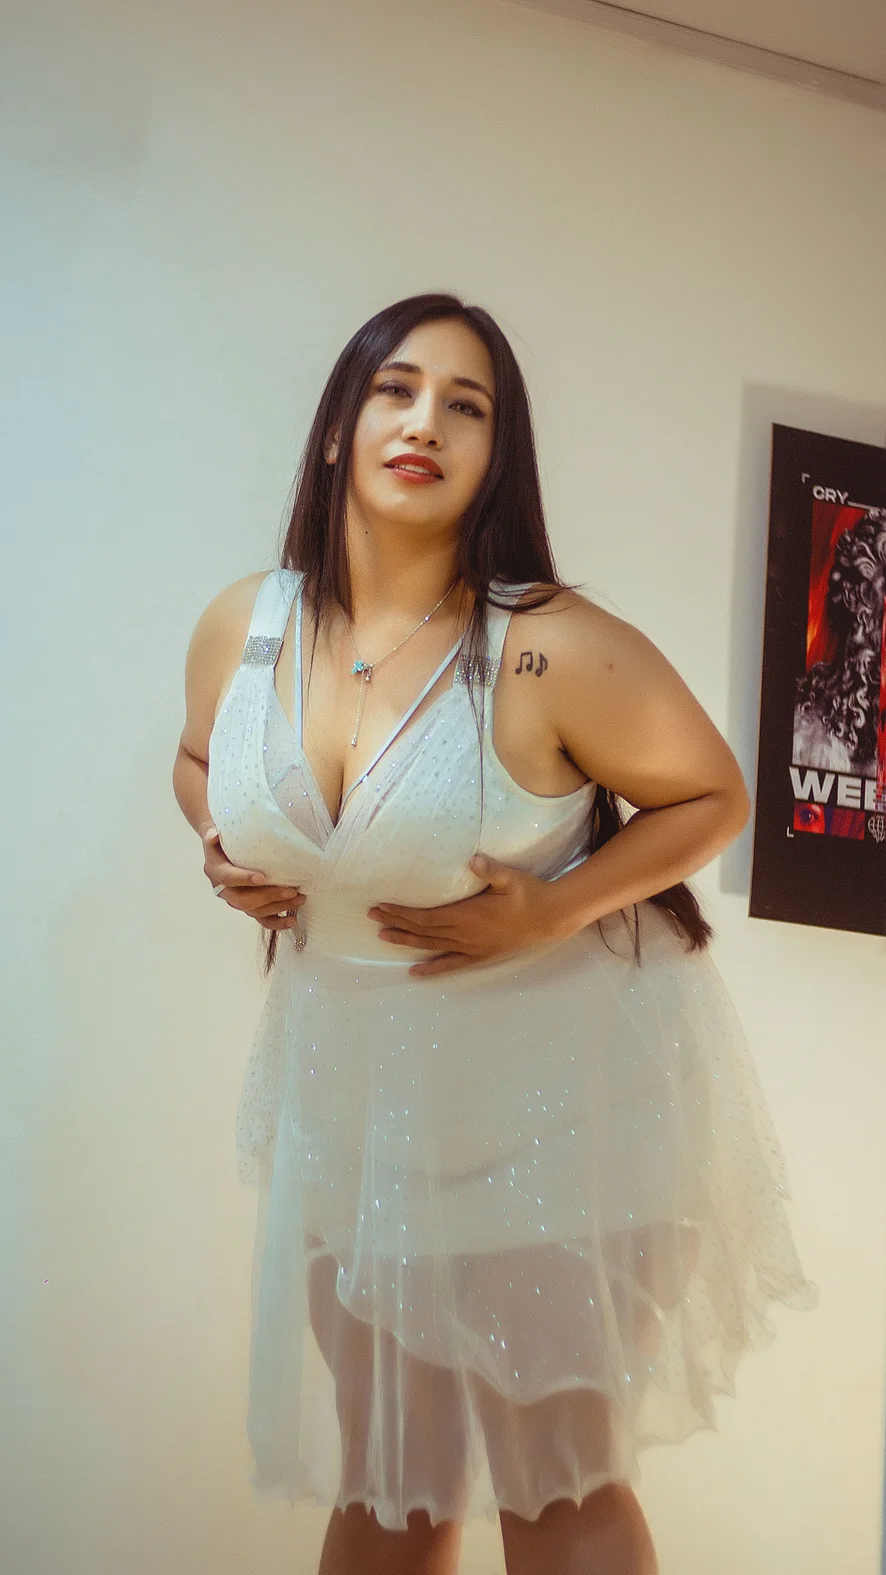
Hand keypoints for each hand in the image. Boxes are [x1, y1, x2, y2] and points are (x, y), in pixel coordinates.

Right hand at [202, 823, 305, 931]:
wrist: (221, 847)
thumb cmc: (223, 838)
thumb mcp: (214, 831)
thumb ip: (212, 832)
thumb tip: (213, 835)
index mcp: (215, 871)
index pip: (227, 878)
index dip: (244, 879)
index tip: (263, 877)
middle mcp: (224, 890)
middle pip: (243, 900)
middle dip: (268, 897)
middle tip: (291, 890)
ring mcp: (236, 900)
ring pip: (255, 911)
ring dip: (278, 908)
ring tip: (299, 899)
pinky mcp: (248, 907)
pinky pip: (261, 919)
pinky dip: (277, 922)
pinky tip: (292, 921)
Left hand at [367, 853, 574, 976]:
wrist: (550, 918)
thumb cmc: (529, 893)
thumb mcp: (511, 878)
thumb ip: (491, 870)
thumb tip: (473, 859)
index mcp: (468, 915)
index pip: (426, 916)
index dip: (402, 912)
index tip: (382, 906)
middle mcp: (465, 935)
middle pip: (423, 931)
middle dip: (396, 923)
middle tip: (372, 917)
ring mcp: (471, 948)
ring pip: (432, 947)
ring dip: (406, 942)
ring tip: (383, 937)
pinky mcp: (480, 956)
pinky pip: (451, 965)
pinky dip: (432, 969)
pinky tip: (415, 973)